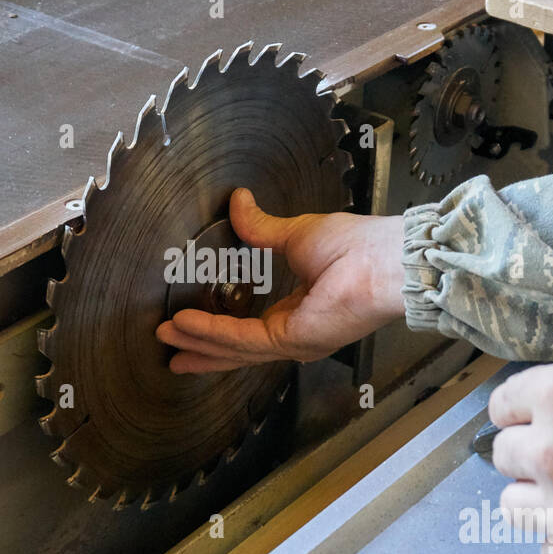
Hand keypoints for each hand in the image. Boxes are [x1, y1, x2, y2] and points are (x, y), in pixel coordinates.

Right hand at [155, 188, 405, 372]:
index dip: (217, 330)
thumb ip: (261, 229)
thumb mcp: (296, 234)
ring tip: (167, 336)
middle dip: (201, 349)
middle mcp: (296, 335)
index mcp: (299, 313)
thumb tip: (239, 202)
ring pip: (235, 349)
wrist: (385, 259)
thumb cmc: (358, 246)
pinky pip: (243, 338)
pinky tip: (188, 324)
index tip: (188, 324)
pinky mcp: (293, 340)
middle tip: (169, 346)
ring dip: (198, 341)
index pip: (250, 330)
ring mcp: (295, 342)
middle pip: (237, 350)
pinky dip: (213, 332)